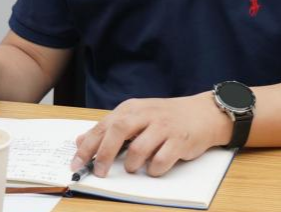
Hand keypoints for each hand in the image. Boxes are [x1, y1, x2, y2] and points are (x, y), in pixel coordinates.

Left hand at [71, 92, 232, 177]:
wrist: (204, 113)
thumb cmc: (167, 117)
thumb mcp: (137, 116)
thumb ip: (110, 128)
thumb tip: (80, 140)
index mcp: (133, 108)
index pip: (105, 125)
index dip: (88, 146)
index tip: (76, 163)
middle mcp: (147, 114)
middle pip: (118, 131)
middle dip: (105, 154)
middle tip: (100, 172)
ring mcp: (164, 127)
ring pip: (139, 149)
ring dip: (132, 164)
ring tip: (134, 167)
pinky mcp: (179, 140)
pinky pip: (160, 161)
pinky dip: (154, 169)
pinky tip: (155, 167)